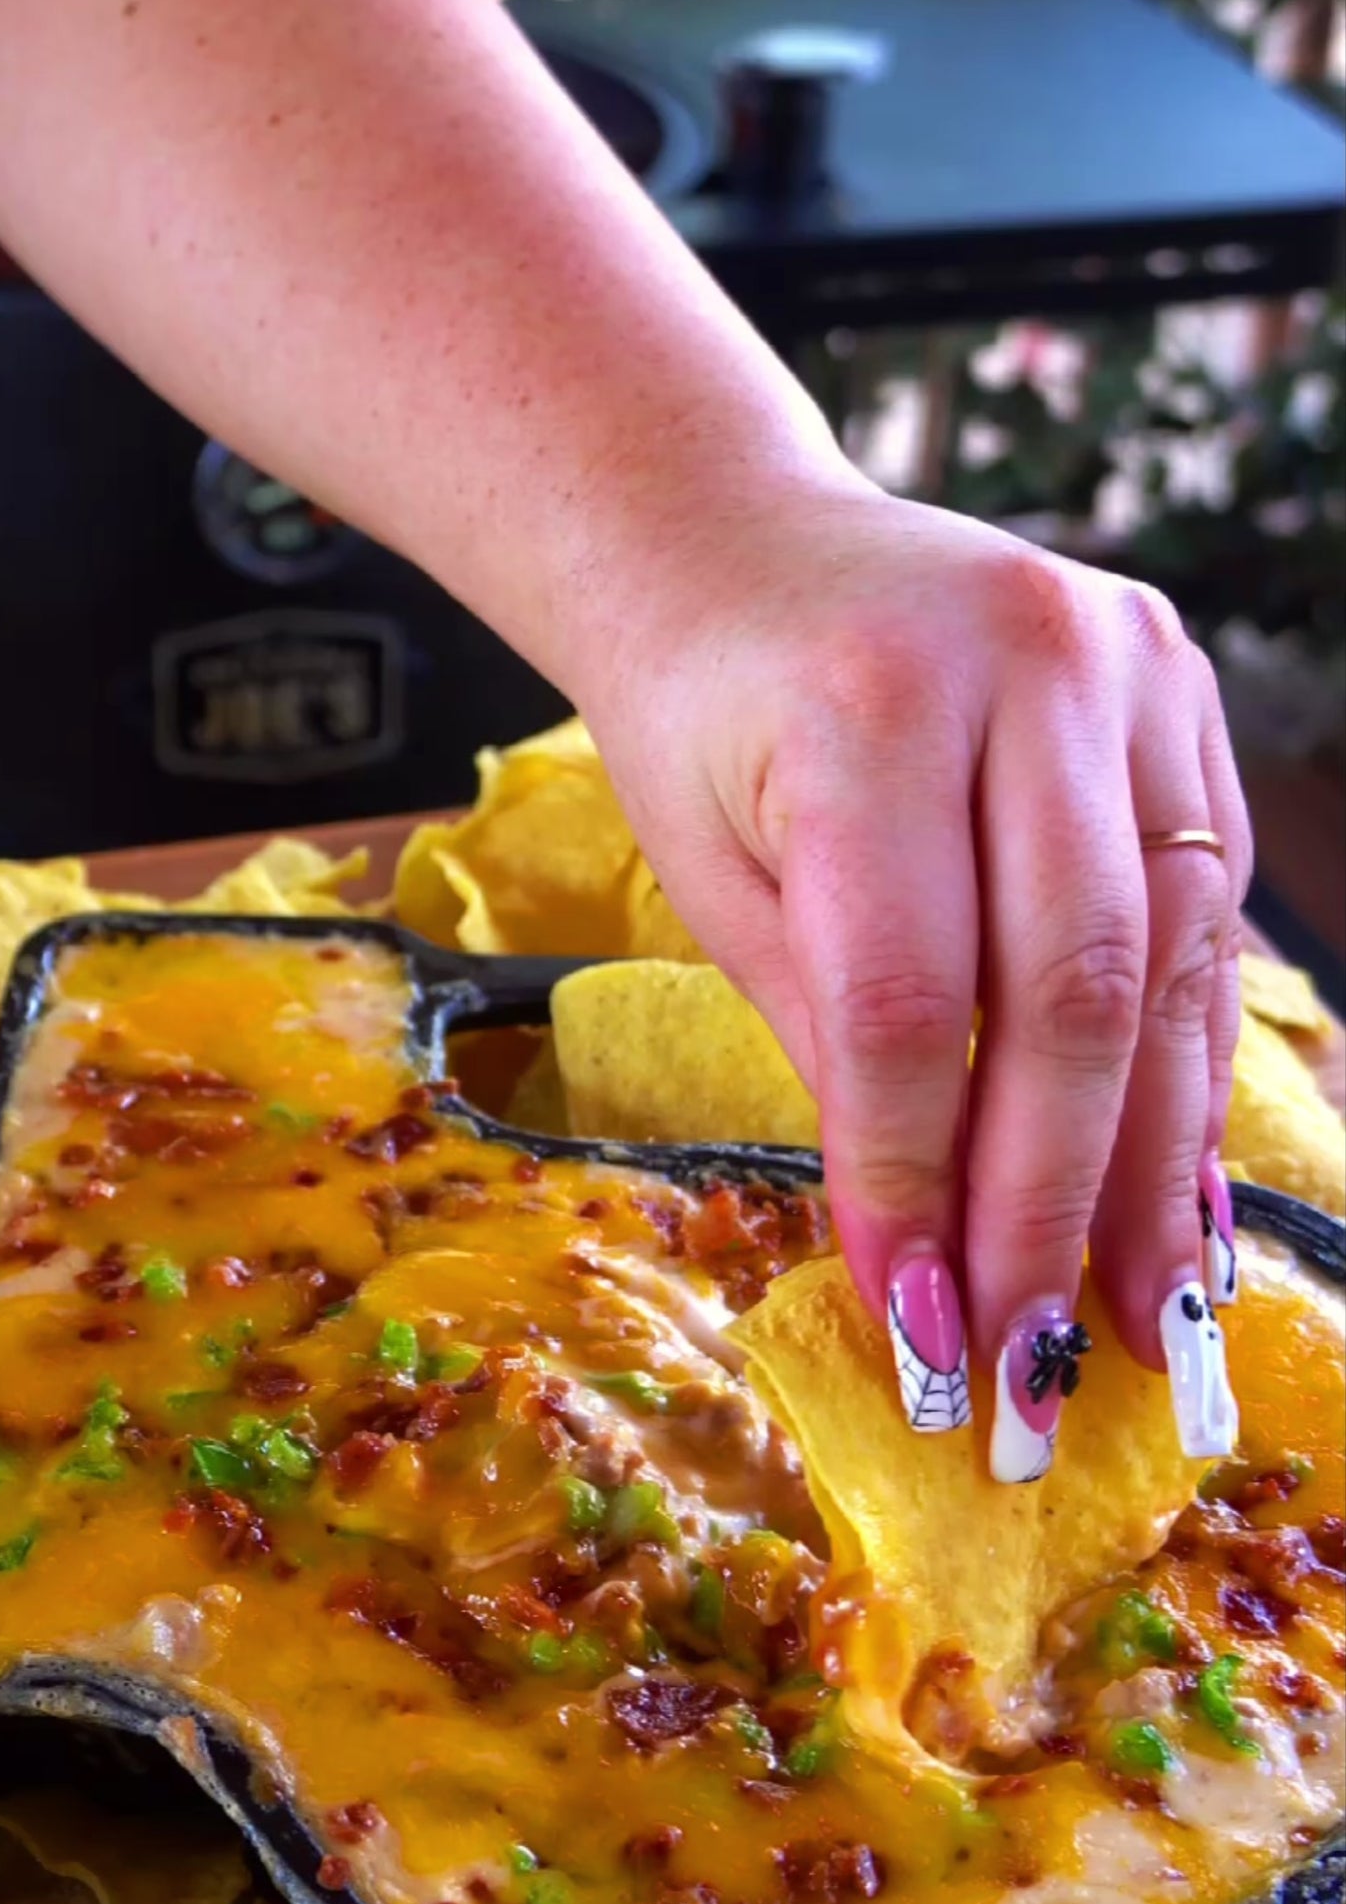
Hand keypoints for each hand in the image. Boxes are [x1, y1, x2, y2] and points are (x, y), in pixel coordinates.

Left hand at [584, 478, 1249, 1471]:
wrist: (734, 539)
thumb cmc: (700, 718)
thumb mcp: (714, 878)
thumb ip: (833, 1038)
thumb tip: (930, 1251)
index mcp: (867, 703)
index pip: (911, 993)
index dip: (923, 1177)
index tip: (923, 1328)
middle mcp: (1024, 664)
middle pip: (1070, 988)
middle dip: (1056, 1202)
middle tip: (1043, 1364)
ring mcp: (1129, 664)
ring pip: (1167, 961)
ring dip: (1154, 1161)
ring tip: (1138, 1314)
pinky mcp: (1183, 688)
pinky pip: (1203, 909)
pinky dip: (1186, 1061)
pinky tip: (1177, 1189)